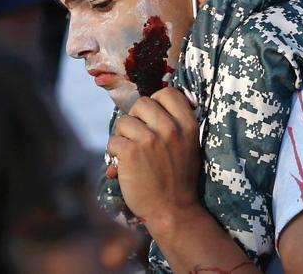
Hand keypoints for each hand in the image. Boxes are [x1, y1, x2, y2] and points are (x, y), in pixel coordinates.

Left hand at [106, 87, 201, 232]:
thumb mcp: (189, 145)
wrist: (172, 210)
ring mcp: (150, 139)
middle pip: (141, 103)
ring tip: (130, 153)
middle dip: (136, 118)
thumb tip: (153, 102)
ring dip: (123, 137)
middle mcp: (170, 128)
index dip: (156, 102)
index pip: (167, 92)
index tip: (153, 118)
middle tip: (138, 137)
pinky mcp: (131, 152)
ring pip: (123, 121)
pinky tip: (123, 165)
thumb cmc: (178, 178)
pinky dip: (114, 153)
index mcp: (188, 124)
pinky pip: (113, 141)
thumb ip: (176, 123)